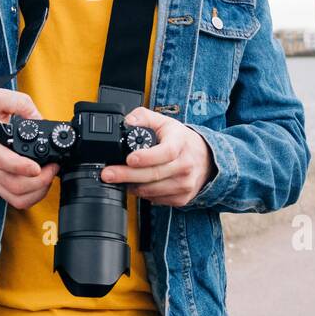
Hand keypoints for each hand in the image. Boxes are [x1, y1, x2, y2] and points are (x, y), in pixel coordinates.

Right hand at [0, 89, 57, 208]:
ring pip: (18, 198)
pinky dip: (33, 197)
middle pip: (16, 186)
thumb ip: (18, 102)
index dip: (21, 166)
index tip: (36, 166)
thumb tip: (38, 117)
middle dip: (41, 180)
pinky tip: (40, 184)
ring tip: (49, 175)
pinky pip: (16, 201)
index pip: (3, 161)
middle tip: (53, 166)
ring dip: (39, 190)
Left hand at [99, 107, 214, 206]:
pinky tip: (137, 184)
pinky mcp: (182, 198)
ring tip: (119, 178)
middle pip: (154, 174)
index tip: (130, 159)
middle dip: (127, 175)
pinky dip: (142, 193)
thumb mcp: (164, 122)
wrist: (206, 159)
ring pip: (152, 190)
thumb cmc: (181, 140)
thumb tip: (128, 121)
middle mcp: (185, 165)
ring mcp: (185, 184)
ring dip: (132, 185)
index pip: (166, 152)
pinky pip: (156, 199)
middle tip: (108, 174)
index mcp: (180, 143)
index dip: (147, 157)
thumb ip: (144, 116)